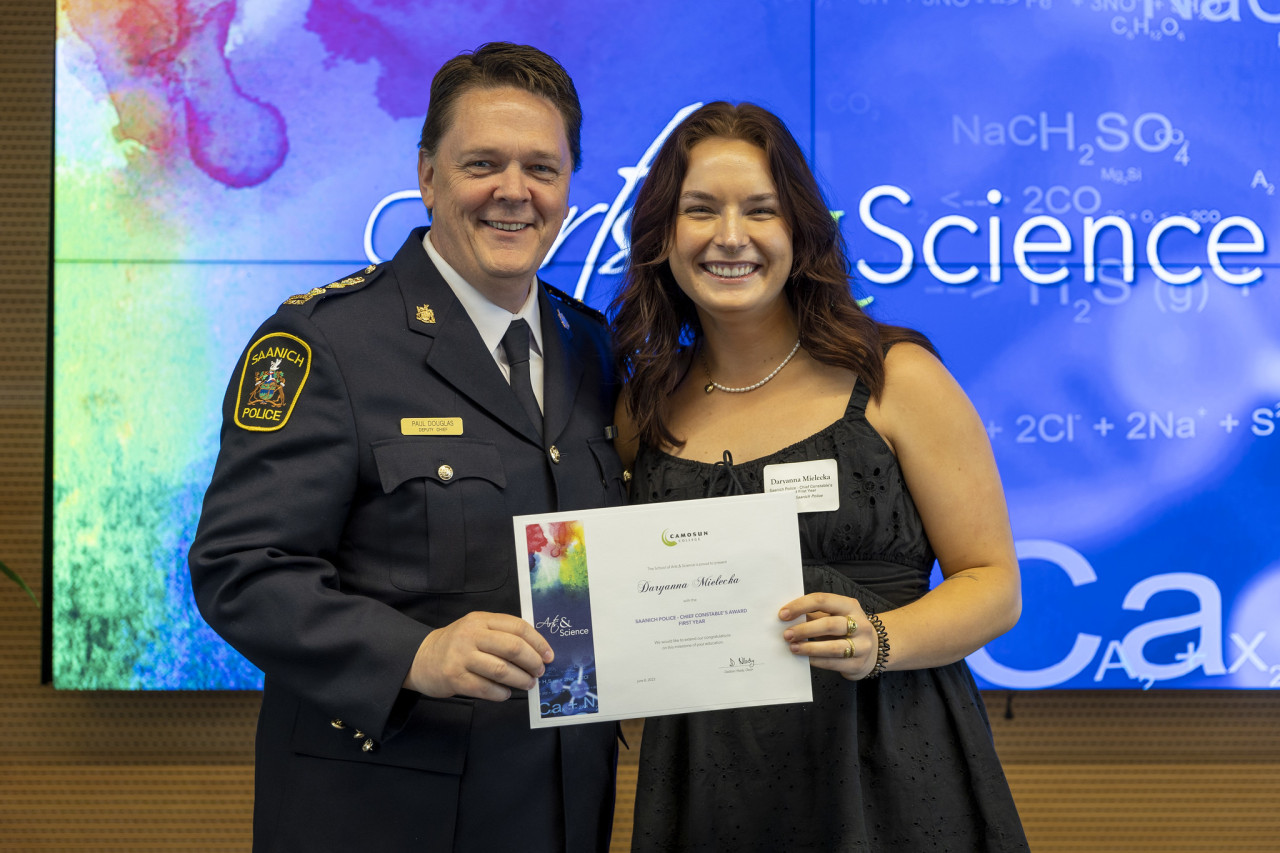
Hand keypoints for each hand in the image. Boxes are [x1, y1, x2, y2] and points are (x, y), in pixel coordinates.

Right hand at [403, 611, 553, 700]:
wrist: (421, 658)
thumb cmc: (458, 644)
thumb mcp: (477, 629)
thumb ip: (502, 634)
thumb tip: (537, 651)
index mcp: (481, 620)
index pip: (518, 627)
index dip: (538, 642)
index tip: (549, 656)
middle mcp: (471, 635)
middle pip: (513, 648)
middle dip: (532, 662)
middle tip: (539, 671)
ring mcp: (461, 656)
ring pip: (502, 670)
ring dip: (521, 680)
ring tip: (528, 684)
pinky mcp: (454, 678)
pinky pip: (486, 688)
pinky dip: (501, 693)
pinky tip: (505, 693)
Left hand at [779, 592, 873, 680]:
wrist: (874, 650)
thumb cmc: (847, 630)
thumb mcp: (835, 616)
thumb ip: (814, 615)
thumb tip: (787, 618)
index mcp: (850, 606)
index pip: (823, 600)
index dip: (801, 606)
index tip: (783, 614)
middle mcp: (860, 624)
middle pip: (829, 625)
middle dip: (805, 630)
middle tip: (786, 634)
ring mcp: (862, 646)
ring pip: (833, 647)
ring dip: (809, 648)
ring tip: (793, 647)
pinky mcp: (858, 664)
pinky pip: (833, 663)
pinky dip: (816, 661)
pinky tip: (805, 658)